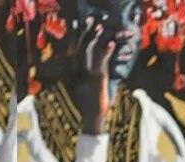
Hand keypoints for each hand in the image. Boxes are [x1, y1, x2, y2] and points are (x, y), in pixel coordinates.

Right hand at [75, 15, 115, 133]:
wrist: (91, 119)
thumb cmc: (89, 107)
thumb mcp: (84, 90)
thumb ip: (84, 79)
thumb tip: (85, 73)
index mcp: (73, 72)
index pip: (72, 49)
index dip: (75, 35)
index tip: (75, 22)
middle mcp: (77, 71)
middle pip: (80, 46)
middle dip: (84, 32)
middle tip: (89, 20)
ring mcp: (87, 74)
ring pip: (90, 51)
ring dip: (95, 38)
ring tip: (100, 26)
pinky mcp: (97, 80)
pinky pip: (102, 62)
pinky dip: (107, 52)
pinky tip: (112, 44)